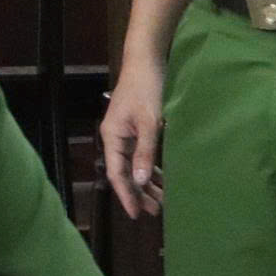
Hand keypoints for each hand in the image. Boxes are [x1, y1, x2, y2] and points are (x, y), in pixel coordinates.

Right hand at [100, 63, 166, 219]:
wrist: (147, 61)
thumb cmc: (147, 89)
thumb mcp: (149, 122)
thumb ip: (145, 152)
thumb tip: (141, 181)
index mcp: (113, 137)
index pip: (117, 173)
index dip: (126, 195)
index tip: (136, 214)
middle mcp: (116, 138)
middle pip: (125, 172)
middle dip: (138, 192)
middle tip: (155, 212)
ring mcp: (126, 134)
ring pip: (135, 165)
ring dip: (147, 182)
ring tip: (162, 199)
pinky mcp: (137, 128)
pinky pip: (142, 155)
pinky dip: (152, 167)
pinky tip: (163, 177)